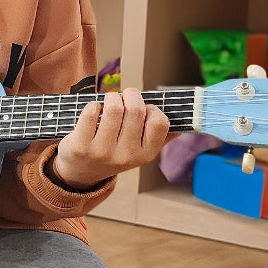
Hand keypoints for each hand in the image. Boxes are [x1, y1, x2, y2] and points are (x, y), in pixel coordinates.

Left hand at [51, 89, 169, 189]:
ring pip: (114, 107)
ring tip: (109, 101)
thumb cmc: (114, 152)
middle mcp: (126, 156)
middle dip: (131, 95)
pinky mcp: (81, 145)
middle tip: (124, 96)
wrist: (81, 172)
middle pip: (136, 110)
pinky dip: (93, 105)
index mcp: (145, 155)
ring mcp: (102, 152)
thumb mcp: (139, 151)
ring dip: (112, 97)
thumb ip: (160, 137)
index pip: (160, 122)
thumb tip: (186, 123)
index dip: (152, 109)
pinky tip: (94, 111)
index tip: (144, 109)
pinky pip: (92, 111)